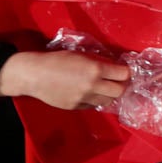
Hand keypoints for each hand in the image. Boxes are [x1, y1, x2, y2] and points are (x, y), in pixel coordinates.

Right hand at [0, 50, 130, 109]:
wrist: (35, 75)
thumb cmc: (57, 60)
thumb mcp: (82, 55)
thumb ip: (99, 62)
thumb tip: (114, 67)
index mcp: (95, 69)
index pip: (124, 74)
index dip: (126, 72)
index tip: (124, 70)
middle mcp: (92, 85)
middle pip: (119, 91)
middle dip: (121, 85)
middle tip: (117, 81)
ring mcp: (84, 98)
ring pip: (108, 101)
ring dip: (109, 94)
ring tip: (104, 87)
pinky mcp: (76, 107)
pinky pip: (93, 105)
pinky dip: (95, 100)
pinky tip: (89, 93)